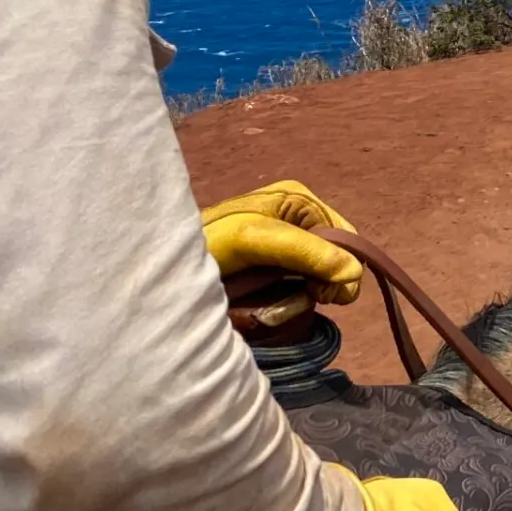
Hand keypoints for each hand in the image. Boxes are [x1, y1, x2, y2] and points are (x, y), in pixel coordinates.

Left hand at [200, 179, 361, 305]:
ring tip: (256, 305)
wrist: (157, 270)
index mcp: (299, 200)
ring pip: (310, 288)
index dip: (341, 271)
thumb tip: (354, 275)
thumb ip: (306, 252)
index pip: (348, 240)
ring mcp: (280, 252)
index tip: (320, 295)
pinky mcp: (265, 276)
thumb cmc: (205, 243)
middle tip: (282, 301)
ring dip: (287, 304)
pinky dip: (272, 310)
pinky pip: (288, 300)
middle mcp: (295, 223)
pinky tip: (250, 308)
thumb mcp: (256, 240)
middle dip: (310, 290)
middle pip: (331, 266)